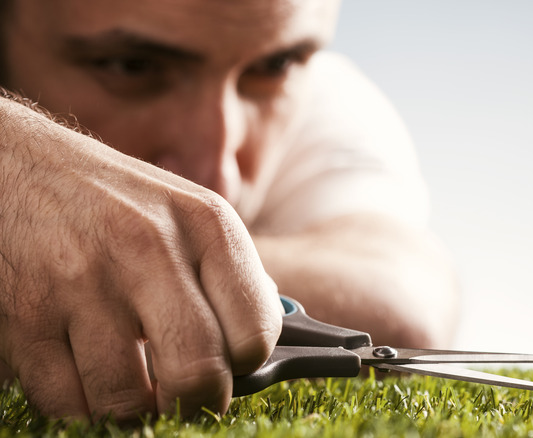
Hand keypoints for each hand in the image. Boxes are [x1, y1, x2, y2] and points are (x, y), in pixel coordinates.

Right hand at [0, 99, 281, 420]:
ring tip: (130, 381)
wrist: (16, 166)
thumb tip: (261, 337)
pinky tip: (85, 371)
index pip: (256, 331)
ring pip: (128, 401)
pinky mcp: (25, 314)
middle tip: (185, 397)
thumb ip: (226, 272)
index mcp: (205, 224)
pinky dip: (81, 403)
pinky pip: (66, 401)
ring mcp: (83, 282)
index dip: (246, 365)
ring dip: (133, 408)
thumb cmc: (112, 199)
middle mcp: (149, 248)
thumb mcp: (186, 211)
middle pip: (199, 375)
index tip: (230, 366)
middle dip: (197, 403)